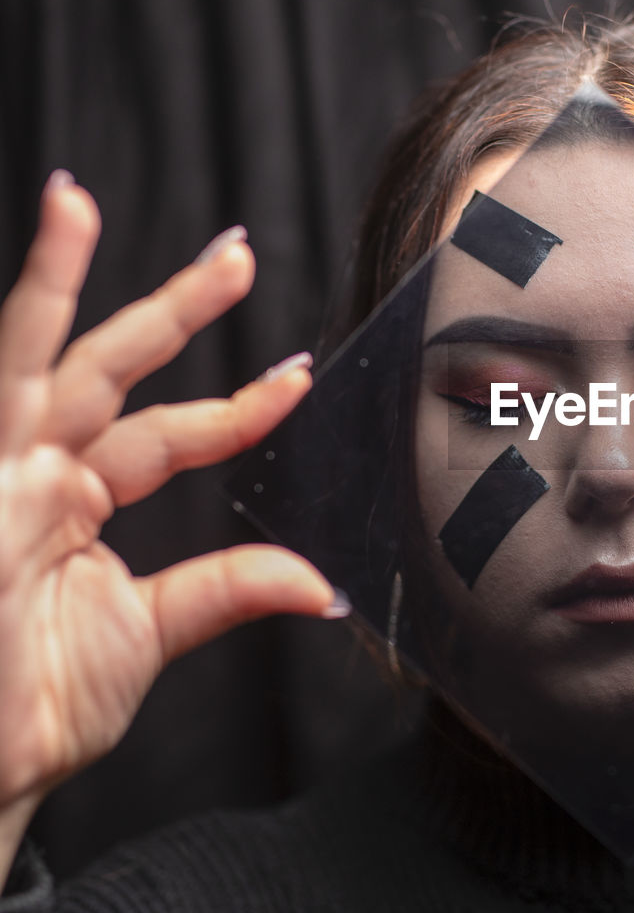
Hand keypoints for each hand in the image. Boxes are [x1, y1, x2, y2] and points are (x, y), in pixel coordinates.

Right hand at [0, 174, 337, 822]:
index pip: (174, 433)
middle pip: (114, 367)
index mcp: (78, 502)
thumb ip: (227, 591)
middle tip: (239, 251)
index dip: (239, 405)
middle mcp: (34, 473)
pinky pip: (2, 385)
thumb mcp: (147, 634)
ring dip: (54, 276)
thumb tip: (323, 586)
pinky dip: (20, 320)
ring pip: (31, 354)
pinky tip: (31, 246)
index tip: (301, 373)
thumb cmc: (31, 713)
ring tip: (74, 198)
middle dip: (175, 308)